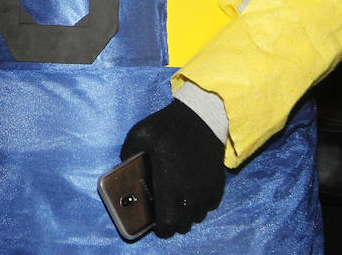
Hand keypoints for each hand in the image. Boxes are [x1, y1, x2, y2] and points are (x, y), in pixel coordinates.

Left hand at [121, 100, 224, 237]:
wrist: (201, 115)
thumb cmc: (168, 126)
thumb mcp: (140, 134)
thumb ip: (128, 154)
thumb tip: (123, 169)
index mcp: (169, 183)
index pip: (168, 223)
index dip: (161, 228)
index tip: (155, 223)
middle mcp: (190, 191)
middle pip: (184, 225)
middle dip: (174, 222)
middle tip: (165, 211)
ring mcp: (206, 188)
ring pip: (198, 216)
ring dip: (188, 213)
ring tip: (179, 201)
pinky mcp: (218, 181)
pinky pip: (212, 204)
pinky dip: (203, 204)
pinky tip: (194, 192)